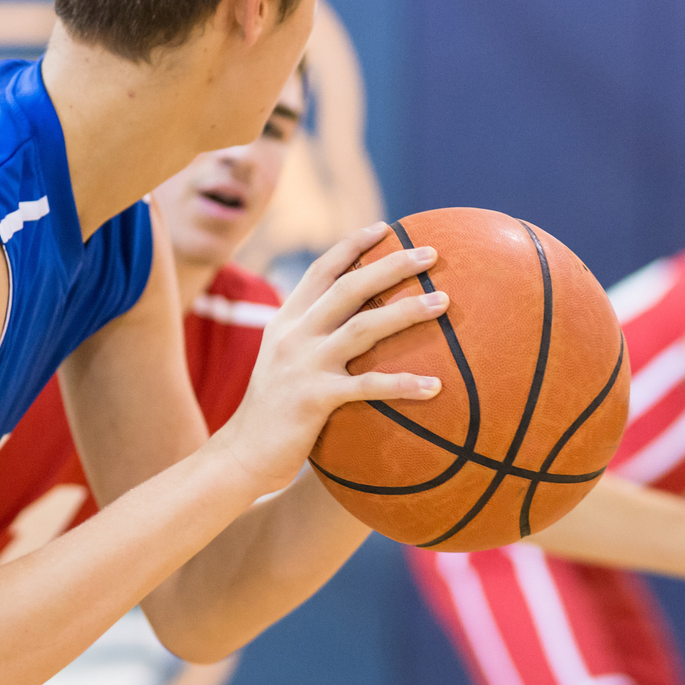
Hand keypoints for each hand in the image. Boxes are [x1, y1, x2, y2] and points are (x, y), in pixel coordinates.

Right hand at [211, 219, 445, 495]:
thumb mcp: (285, 363)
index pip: (321, 270)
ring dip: (407, 311)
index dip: (353, 245)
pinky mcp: (314, 398)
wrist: (240, 455)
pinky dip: (403, 384)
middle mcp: (293, 335)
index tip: (386, 228)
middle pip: (349, 287)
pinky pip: (368, 386)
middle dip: (392, 265)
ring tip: (444, 303)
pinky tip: (436, 387)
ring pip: (363, 327)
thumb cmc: (274, 413)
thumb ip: (312, 339)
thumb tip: (358, 326)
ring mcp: (303, 365)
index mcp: (286, 321)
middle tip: (431, 254)